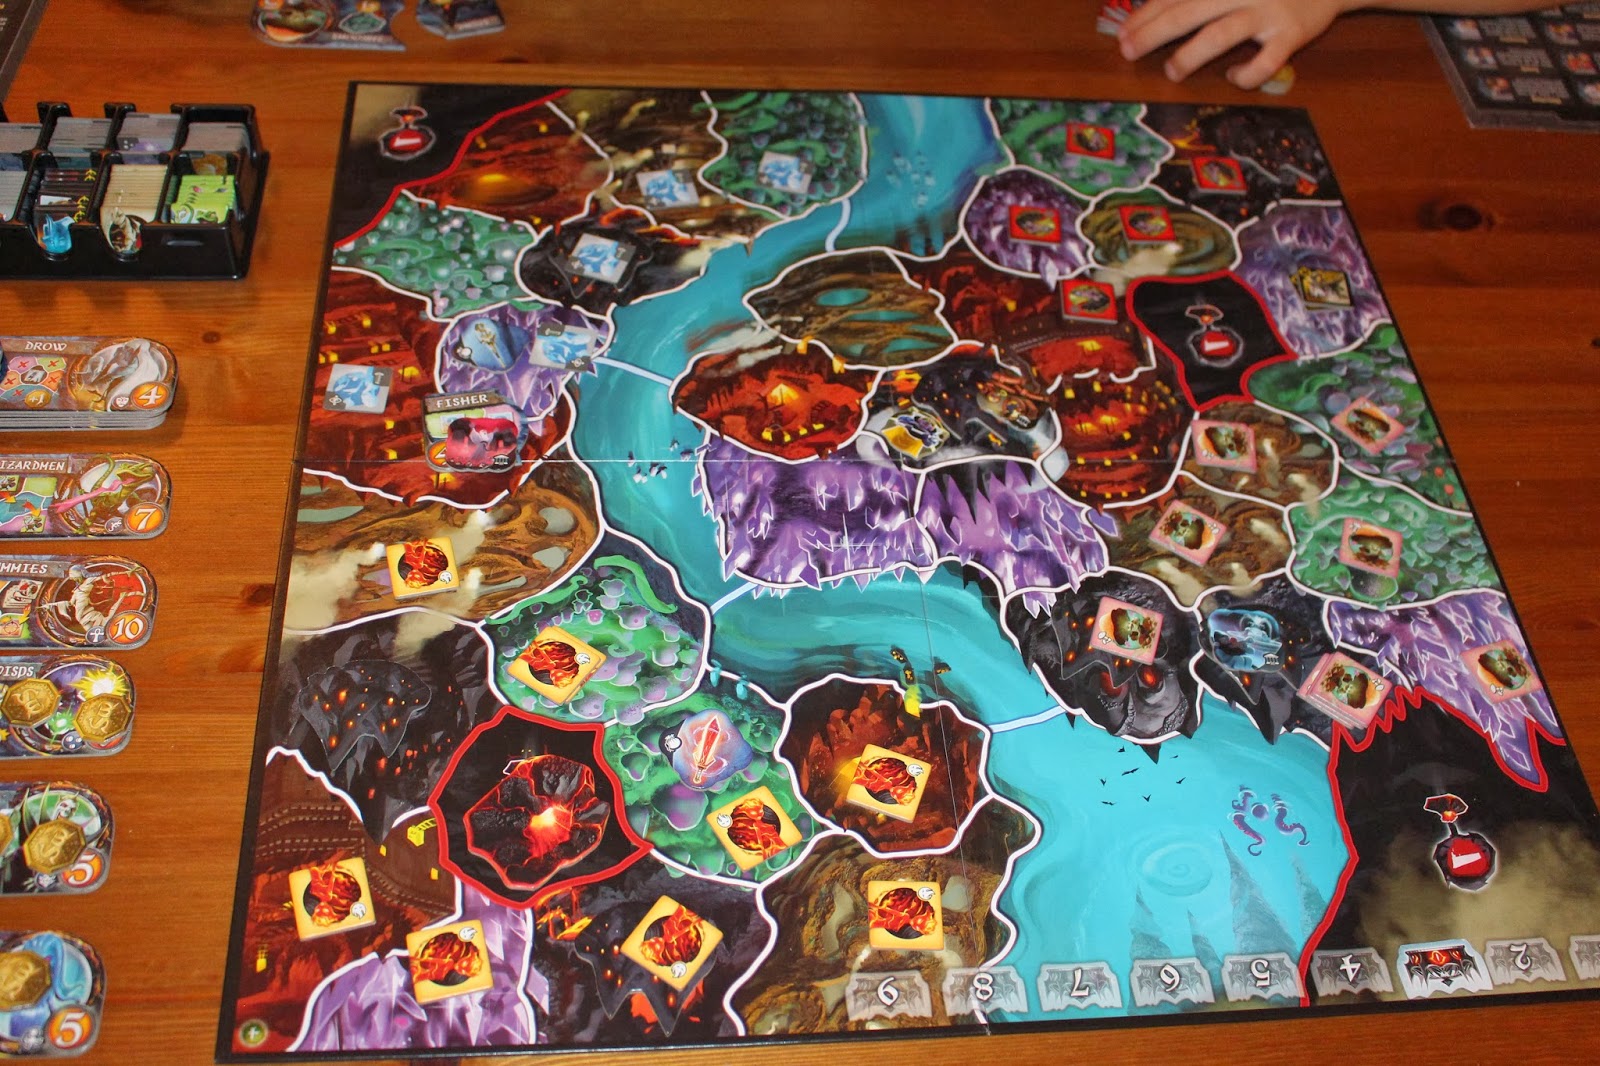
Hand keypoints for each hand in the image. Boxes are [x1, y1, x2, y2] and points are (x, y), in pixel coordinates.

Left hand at [1118, 0, 1346, 88]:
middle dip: (1153, 32)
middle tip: (1128, 51)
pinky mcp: (1292, 33)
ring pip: (1221, 34)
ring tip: (1172, 70)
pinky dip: (1246, 74)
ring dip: (1190, 55)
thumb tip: (1154, 13)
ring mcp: (1268, 11)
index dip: (1146, 14)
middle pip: (1190, 9)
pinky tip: (1234, 78)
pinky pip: (1265, 62)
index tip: (1123, 33)